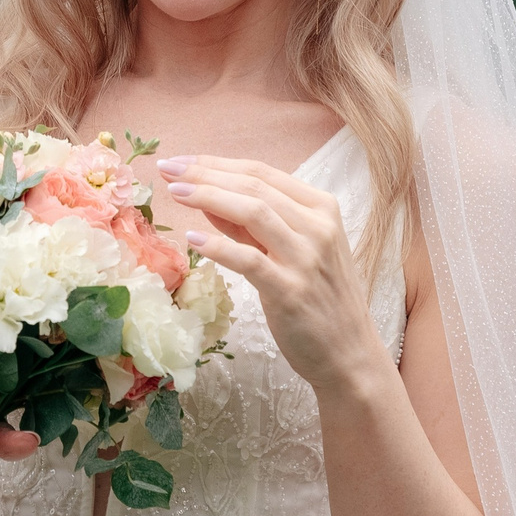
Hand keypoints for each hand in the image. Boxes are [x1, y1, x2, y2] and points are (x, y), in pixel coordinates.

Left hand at [158, 154, 385, 397]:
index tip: (180, 162)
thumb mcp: (291, 249)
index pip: (261, 173)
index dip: (216, 163)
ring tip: (175, 194)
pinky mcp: (291, 290)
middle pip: (254, 186)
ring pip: (254, 212)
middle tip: (167, 169)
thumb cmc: (318, 298)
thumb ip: (252, 224)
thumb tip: (206, 195)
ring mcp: (307, 257)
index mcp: (321, 208)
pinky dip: (219, 247)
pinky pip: (250, 260)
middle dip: (205, 173)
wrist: (348, 352)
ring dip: (209, 197)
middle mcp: (318, 226)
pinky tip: (192, 240)